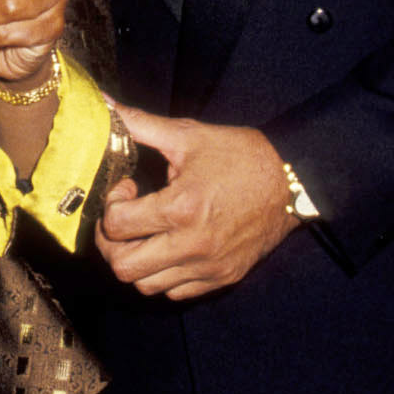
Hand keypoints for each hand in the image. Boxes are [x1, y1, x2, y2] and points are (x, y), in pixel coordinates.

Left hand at [95, 106, 299, 299]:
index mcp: (182, 208)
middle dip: (111, 243)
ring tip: (145, 235)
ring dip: (136, 261)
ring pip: (146, 286)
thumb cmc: (240, 156)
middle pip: (123, 267)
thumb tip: (101, 102)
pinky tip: (169, 247)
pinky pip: (175, 292)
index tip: (127, 190)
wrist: (292, 182)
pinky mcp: (222, 278)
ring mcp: (208, 266)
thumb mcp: (188, 135)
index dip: (111, 205)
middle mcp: (193, 245)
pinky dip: (163, 274)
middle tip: (124, 220)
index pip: (116, 226)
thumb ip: (139, 124)